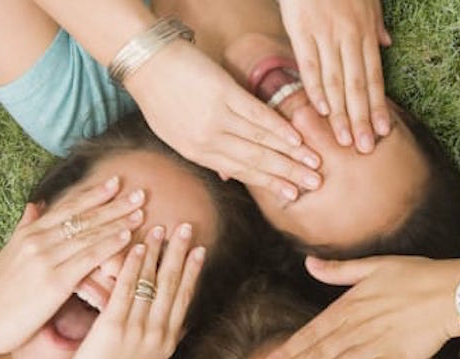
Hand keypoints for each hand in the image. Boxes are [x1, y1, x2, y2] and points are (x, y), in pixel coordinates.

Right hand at [0, 176, 144, 354]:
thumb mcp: (8, 253)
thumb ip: (25, 228)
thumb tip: (34, 205)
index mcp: (28, 233)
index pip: (67, 207)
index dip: (93, 194)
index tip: (115, 182)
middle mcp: (37, 240)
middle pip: (82, 217)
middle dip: (113, 204)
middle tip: (140, 192)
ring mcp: (45, 259)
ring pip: (88, 234)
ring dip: (117, 221)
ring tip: (141, 211)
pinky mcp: (54, 281)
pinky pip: (87, 258)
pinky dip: (108, 244)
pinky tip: (127, 236)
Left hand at [63, 222, 204, 358]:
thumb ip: (165, 341)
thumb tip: (182, 324)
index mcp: (167, 342)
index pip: (184, 298)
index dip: (193, 271)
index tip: (199, 250)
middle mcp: (157, 333)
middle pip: (173, 285)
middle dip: (181, 253)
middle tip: (187, 228)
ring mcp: (137, 329)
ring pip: (152, 283)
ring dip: (158, 253)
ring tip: (163, 229)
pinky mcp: (113, 326)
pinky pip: (126, 289)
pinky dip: (133, 267)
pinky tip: (137, 248)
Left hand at [124, 41, 322, 200]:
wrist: (146, 63)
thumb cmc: (160, 97)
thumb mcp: (175, 134)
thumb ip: (204, 152)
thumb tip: (228, 174)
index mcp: (197, 153)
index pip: (240, 172)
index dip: (269, 183)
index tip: (291, 194)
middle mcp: (208, 140)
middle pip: (256, 161)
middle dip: (287, 174)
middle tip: (314, 185)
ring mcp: (217, 117)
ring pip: (260, 141)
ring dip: (291, 154)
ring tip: (314, 163)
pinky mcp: (224, 94)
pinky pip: (257, 116)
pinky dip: (278, 128)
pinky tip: (297, 137)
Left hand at [260, 255, 459, 358]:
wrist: (453, 292)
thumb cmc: (416, 276)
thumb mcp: (374, 265)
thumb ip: (338, 270)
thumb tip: (309, 263)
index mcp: (349, 305)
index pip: (311, 333)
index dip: (288, 351)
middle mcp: (357, 328)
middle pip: (316, 356)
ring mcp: (375, 347)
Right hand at [278, 0, 391, 152]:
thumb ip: (377, 23)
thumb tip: (387, 44)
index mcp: (365, 31)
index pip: (374, 76)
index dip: (378, 105)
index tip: (383, 131)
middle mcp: (348, 36)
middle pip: (357, 85)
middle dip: (362, 119)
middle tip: (365, 148)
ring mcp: (324, 34)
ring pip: (335, 80)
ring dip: (340, 113)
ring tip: (344, 139)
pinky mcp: (301, 29)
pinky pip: (310, 64)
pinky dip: (315, 87)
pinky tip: (320, 110)